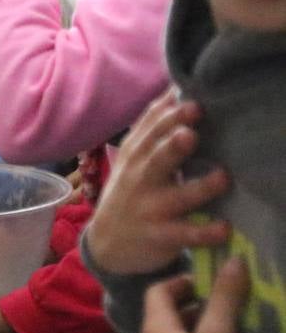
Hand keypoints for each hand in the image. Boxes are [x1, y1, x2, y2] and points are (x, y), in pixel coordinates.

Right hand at [86, 89, 229, 275]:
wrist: (108, 243)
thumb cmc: (131, 191)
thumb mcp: (133, 158)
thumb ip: (152, 128)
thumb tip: (175, 89)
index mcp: (135, 155)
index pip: (149, 129)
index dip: (167, 113)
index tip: (188, 95)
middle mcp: (139, 179)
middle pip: (156, 157)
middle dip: (174, 141)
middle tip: (193, 125)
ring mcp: (149, 208)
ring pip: (175, 196)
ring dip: (198, 186)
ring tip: (222, 175)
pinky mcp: (161, 236)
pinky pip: (185, 235)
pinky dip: (204, 232)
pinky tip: (224, 228)